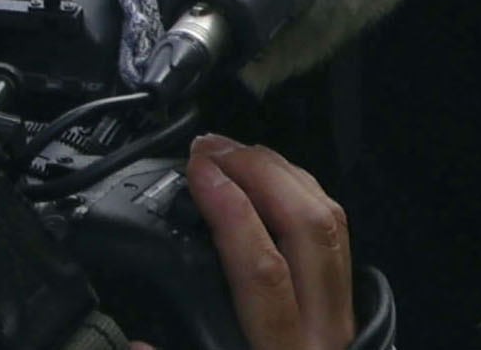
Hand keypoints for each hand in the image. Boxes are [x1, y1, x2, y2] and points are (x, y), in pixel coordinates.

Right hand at [180, 138, 355, 349]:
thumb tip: (136, 343)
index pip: (264, 270)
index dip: (230, 211)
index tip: (198, 173)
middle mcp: (324, 327)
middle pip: (309, 225)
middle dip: (259, 172)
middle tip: (211, 148)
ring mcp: (341, 310)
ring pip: (329, 218)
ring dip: (280, 173)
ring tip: (234, 152)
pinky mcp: (344, 300)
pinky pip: (334, 228)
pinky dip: (300, 190)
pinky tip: (270, 179)